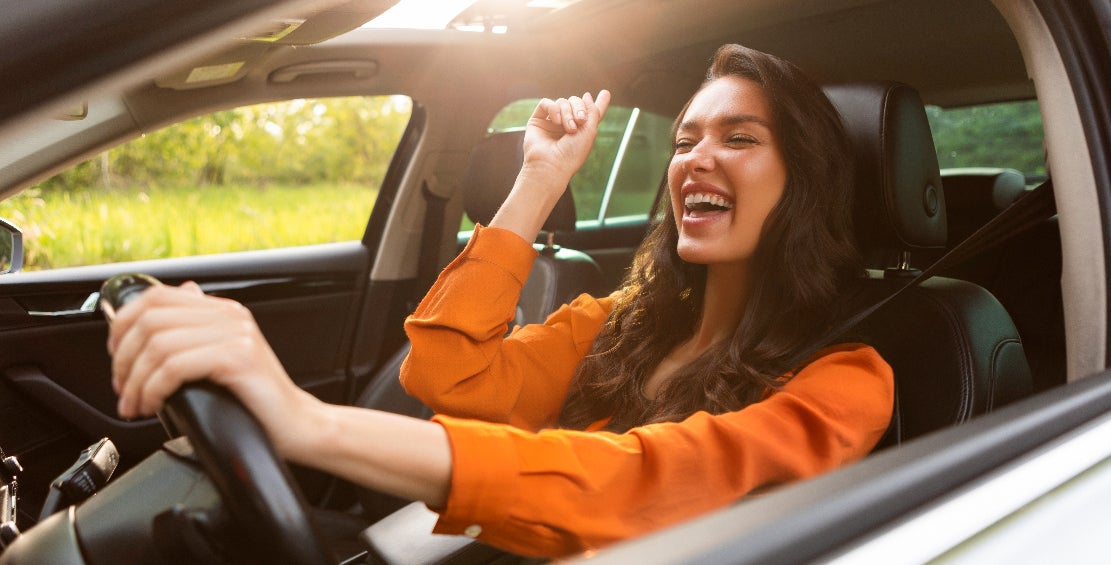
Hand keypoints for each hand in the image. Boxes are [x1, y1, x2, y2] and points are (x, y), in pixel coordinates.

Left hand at [107, 282, 317, 454]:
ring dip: (136, 381)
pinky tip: (154, 405)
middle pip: (150, 320)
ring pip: (157, 346)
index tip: (117, 355)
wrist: (297, 426)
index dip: (124, 323)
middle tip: (122, 389)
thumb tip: (179, 299)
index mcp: (224, 311)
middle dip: (124, 359)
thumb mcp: (222, 360)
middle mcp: (230, 316)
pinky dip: (154, 389)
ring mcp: (236, 335)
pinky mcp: (237, 358)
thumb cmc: (257, 402)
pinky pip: (175, 367)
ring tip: (136, 404)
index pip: (157, 296)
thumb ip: (197, 333)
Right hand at [520, 90, 611, 188]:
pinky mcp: (537, 120)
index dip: (600, 103)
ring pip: (562, 102)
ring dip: (568, 113)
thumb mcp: (590, 131)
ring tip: (568, 129)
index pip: (591, 113)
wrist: (552, 164)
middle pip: (576, 102)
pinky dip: (554, 109)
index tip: (606, 93)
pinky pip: (546, 103)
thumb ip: (592, 110)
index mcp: (582, 130)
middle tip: (581, 121)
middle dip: (580, 108)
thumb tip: (586, 95)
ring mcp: (551, 122)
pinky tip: (556, 121)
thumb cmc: (573, 153)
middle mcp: (566, 125)